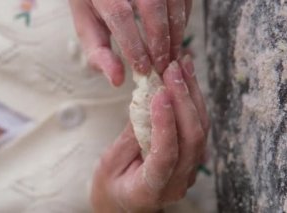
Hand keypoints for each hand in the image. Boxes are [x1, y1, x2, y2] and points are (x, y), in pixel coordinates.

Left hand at [68, 0, 191, 85]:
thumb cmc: (94, 2)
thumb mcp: (86, 25)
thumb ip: (99, 53)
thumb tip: (117, 79)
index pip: (120, 15)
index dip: (134, 45)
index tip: (143, 69)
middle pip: (152, 6)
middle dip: (160, 41)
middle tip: (161, 67)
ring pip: (173, 2)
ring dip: (175, 34)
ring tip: (170, 58)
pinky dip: (182, 20)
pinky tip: (175, 38)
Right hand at [90, 56, 208, 211]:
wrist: (123, 202)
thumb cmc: (110, 186)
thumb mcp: (109, 164)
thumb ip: (130, 138)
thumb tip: (147, 103)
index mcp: (150, 190)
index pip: (166, 155)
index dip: (165, 124)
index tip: (159, 93)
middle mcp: (176, 183)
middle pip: (191, 139)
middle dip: (183, 100)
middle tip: (173, 68)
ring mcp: (188, 172)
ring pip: (200, 131)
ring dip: (192, 95)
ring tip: (184, 65)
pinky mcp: (191, 159)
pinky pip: (197, 128)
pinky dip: (193, 102)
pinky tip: (187, 80)